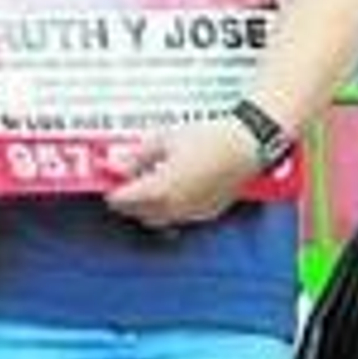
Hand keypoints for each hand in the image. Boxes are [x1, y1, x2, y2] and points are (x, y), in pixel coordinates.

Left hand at [105, 120, 260, 231]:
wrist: (248, 145)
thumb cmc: (210, 139)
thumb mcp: (167, 139)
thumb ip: (138, 155)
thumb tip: (117, 163)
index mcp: (160, 190)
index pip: (124, 200)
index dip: (113, 191)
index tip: (109, 182)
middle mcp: (174, 208)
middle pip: (139, 213)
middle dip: (129, 201)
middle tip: (126, 184)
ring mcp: (192, 213)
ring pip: (160, 219)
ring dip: (149, 208)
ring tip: (149, 187)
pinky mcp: (208, 213)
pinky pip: (180, 217)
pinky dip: (170, 208)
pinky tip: (174, 190)